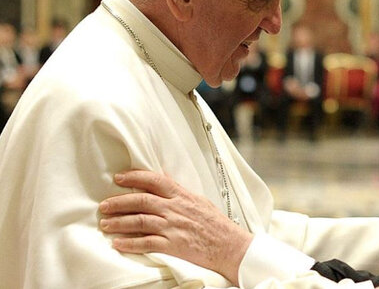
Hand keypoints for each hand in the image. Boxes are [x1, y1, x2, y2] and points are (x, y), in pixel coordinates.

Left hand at [99, 170, 249, 285]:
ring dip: (119, 222)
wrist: (229, 246)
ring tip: (105, 224)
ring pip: (139, 221)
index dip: (134, 177)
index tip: (119, 178)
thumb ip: (180, 193)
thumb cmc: (217, 225)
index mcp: (182, 196)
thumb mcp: (199, 201)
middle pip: (140, 200)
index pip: (154, 180)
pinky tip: (118, 244)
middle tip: (104, 205)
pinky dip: (129, 243)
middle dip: (118, 202)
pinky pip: (146, 243)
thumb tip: (165, 182)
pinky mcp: (173, 245)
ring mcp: (173, 227)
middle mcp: (175, 209)